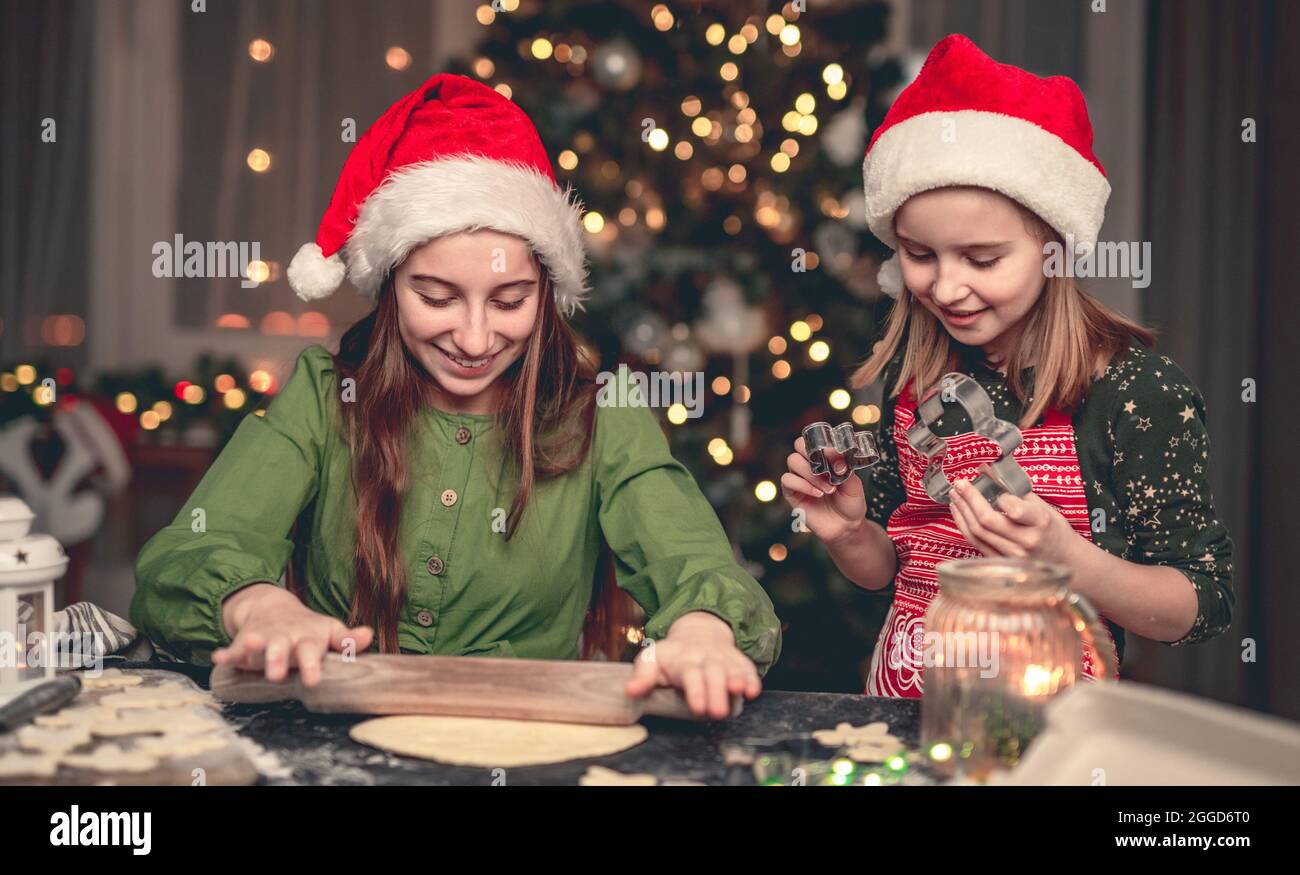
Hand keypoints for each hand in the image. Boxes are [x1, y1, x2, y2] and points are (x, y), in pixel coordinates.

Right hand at [213, 584, 373, 686]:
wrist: (272, 607)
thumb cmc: (307, 628)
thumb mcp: (328, 631)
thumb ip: (345, 639)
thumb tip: (369, 635)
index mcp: (307, 639)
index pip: (311, 651)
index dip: (312, 665)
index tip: (312, 679)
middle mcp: (285, 639)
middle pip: (281, 649)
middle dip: (278, 660)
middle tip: (276, 674)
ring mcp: (264, 639)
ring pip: (258, 647)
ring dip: (254, 649)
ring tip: (249, 648)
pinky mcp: (244, 643)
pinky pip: (233, 649)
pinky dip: (226, 653)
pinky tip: (217, 657)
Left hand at [624, 611, 761, 719]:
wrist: (698, 632)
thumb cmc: (672, 655)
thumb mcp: (652, 660)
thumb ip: (642, 676)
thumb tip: (630, 691)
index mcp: (684, 660)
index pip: (690, 675)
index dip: (695, 691)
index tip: (698, 708)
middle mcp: (706, 659)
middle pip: (713, 674)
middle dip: (716, 692)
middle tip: (718, 712)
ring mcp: (724, 659)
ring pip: (731, 670)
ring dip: (736, 680)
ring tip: (739, 692)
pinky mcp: (738, 662)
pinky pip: (747, 668)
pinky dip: (752, 679)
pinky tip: (753, 691)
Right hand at [781, 436, 868, 545]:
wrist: (846, 527)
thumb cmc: (850, 503)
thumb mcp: (854, 483)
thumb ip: (844, 466)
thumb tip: (833, 451)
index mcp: (825, 457)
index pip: (816, 439)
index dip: (823, 443)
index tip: (837, 456)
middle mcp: (810, 464)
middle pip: (799, 444)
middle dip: (811, 452)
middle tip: (826, 467)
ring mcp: (799, 477)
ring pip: (793, 460)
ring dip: (811, 473)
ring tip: (828, 488)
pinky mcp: (791, 492)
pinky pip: (788, 479)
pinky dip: (803, 485)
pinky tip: (818, 494)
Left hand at [948, 476, 1077, 563]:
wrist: (1063, 558)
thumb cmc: (1052, 528)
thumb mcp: (1042, 505)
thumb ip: (1015, 490)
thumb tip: (988, 470)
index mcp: (1039, 523)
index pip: (1014, 509)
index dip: (999, 496)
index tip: (992, 484)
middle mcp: (1025, 541)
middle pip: (987, 521)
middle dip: (969, 499)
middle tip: (959, 484)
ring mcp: (1012, 554)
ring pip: (977, 532)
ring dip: (962, 511)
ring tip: (955, 495)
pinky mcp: (1001, 562)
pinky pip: (976, 542)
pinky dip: (963, 525)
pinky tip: (960, 512)